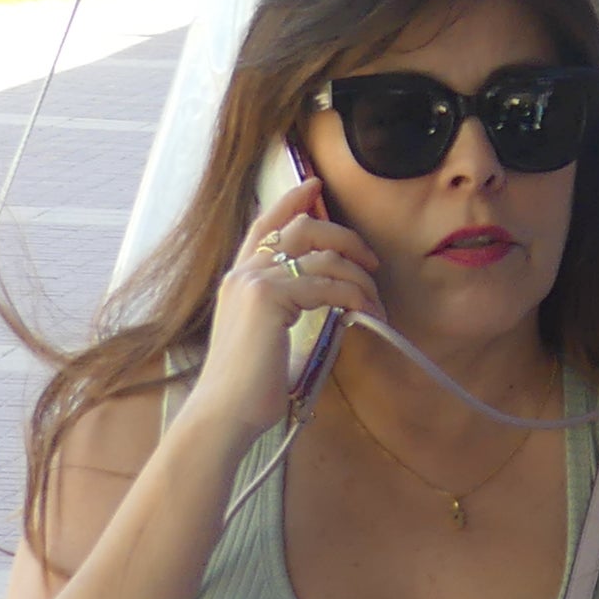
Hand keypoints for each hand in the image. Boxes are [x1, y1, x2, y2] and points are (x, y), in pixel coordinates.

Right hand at [186, 182, 382, 440]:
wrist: (224, 413)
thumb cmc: (248, 385)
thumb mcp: (265, 334)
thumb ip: (286, 306)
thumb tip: (330, 294)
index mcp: (238, 279)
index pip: (264, 225)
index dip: (291, 200)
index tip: (316, 185)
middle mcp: (242, 273)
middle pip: (302, 228)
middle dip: (345, 237)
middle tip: (371, 260)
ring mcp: (253, 282)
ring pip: (322, 255)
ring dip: (359, 277)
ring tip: (374, 302)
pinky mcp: (269, 298)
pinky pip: (328, 284)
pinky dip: (354, 297)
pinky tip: (365, 313)